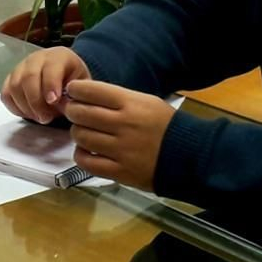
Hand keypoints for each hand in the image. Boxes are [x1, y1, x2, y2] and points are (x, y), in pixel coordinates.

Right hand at [0, 47, 90, 123]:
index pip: (50, 68)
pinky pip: (6, 94)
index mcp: (58, 56)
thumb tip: (61, 106)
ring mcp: (21, 67)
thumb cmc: (74, 80)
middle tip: (46, 118)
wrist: (65, 72)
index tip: (53, 102)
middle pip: (28, 77)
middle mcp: (37, 58)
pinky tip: (29, 113)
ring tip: (39, 117)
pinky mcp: (11, 78)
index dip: (50, 85)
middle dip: (36, 102)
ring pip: (14, 86)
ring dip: (26, 106)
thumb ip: (74, 95)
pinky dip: (15, 107)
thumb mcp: (81, 85)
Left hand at [63, 79, 177, 190]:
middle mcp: (124, 124)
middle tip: (74, 112)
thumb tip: (86, 96)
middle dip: (72, 111)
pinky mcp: (120, 171)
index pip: (90, 90)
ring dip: (77, 133)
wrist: (189, 156)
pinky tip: (87, 151)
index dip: (75, 90)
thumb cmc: (166, 126)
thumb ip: (117, 99)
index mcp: (131, 103)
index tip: (72, 92)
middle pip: (80, 113)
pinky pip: (87, 162)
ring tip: (83, 132)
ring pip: (81, 136)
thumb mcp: (146, 102)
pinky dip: (82, 155)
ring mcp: (121, 149)